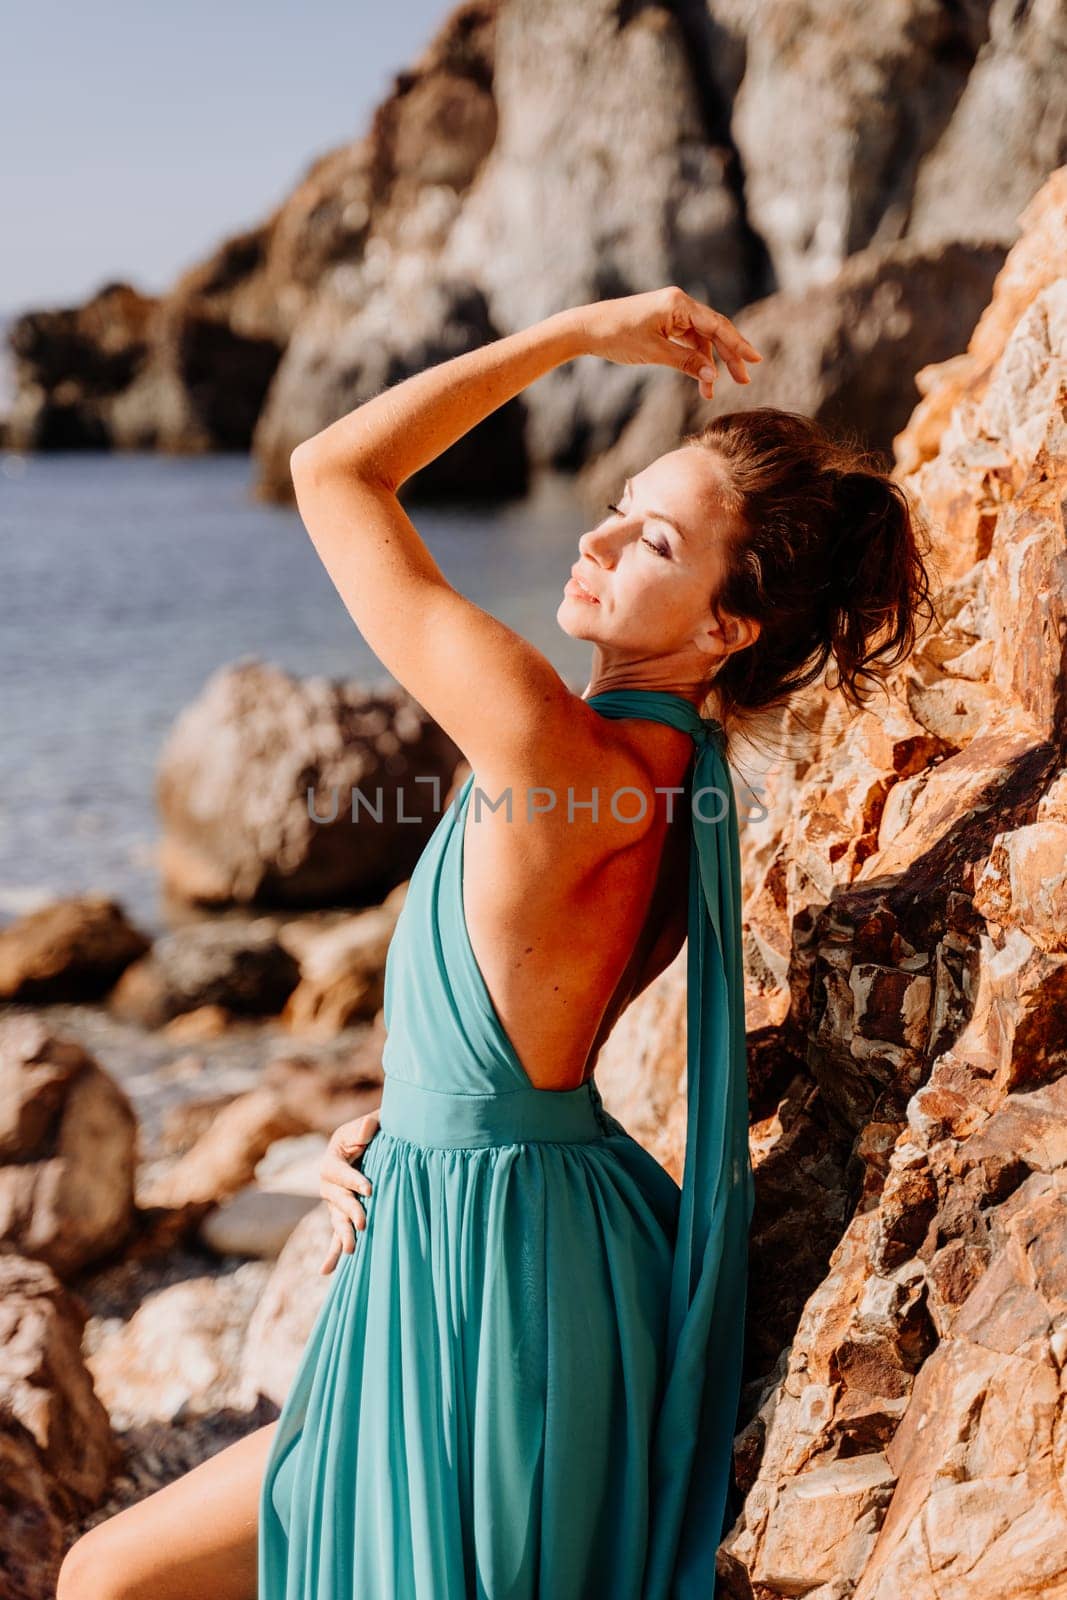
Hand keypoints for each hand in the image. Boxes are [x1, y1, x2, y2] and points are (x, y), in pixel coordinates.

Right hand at [318, 1106, 380, 1273]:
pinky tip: (326, 1271)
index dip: (351, 1180)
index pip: (337, 1171)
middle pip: (334, 1199)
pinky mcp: (343, 1215)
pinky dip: (332, 1252)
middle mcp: (329, 1182)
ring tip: (351, 1249)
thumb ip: (368, 1125)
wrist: (376, 1142)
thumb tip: (368, 1128)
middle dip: (349, 1210)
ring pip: (335, 1219)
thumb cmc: (373, 1131)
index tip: (370, 1189)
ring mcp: (335, 1201)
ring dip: (342, 1235)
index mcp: (333, 1158)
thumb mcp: (371, 1123)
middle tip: (363, 1222)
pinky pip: (335, 1235)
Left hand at [571, 286, 761, 401]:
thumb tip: (713, 376)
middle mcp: (680, 304)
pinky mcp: (666, 323)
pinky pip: (689, 341)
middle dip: (729, 356)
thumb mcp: (654, 352)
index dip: (738, 344)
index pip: (717, 325)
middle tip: (744, 380)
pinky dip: (695, 360)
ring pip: (702, 339)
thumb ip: (686, 362)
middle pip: (714, 331)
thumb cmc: (617, 336)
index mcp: (679, 304)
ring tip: (712, 391)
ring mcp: (673, 313)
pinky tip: (700, 379)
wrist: (587, 329)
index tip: (755, 360)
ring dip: (709, 364)